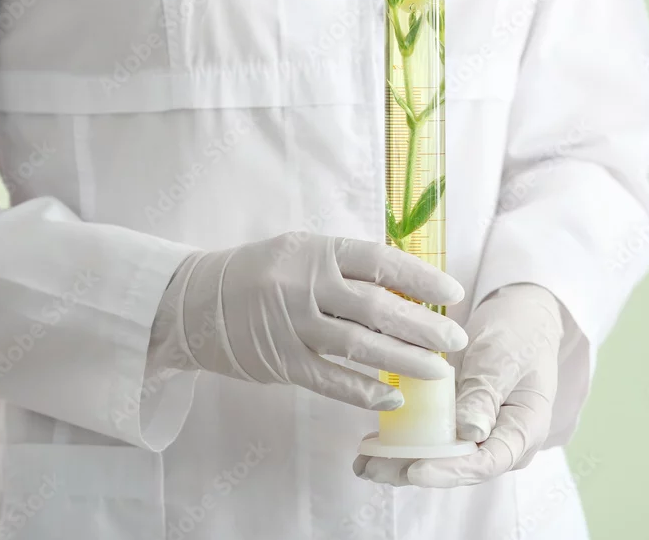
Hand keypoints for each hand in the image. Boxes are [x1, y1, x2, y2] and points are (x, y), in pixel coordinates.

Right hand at [155, 233, 467, 410]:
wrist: (192, 301)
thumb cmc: (260, 272)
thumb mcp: (302, 251)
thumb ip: (346, 266)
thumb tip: (404, 285)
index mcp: (316, 250)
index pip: (380, 261)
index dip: (420, 278)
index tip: (453, 294)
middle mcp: (305, 284)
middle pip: (376, 306)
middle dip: (423, 326)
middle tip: (456, 341)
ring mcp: (291, 324)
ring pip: (359, 345)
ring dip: (404, 361)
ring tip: (438, 372)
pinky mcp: (279, 361)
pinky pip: (329, 378)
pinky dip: (363, 390)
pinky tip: (393, 397)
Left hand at [353, 283, 562, 486]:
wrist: (521, 318)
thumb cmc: (519, 334)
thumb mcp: (503, 358)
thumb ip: (486, 394)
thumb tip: (470, 433)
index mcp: (524, 431)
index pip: (488, 462)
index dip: (451, 471)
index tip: (416, 469)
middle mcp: (500, 441)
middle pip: (458, 467)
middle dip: (414, 470)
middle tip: (373, 469)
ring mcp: (478, 434)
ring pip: (440, 458)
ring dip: (402, 461)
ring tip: (364, 464)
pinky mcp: (459, 423)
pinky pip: (432, 440)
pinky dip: (404, 442)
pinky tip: (373, 444)